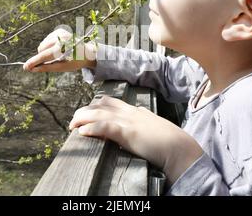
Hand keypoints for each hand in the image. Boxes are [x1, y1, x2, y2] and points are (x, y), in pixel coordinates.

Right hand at [23, 28, 96, 72]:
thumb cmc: (75, 61)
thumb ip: (47, 68)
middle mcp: (61, 39)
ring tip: (57, 55)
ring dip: (45, 51)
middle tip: (52, 61)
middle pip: (41, 49)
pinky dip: (49, 45)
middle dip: (42, 57)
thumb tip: (32, 69)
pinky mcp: (59, 30)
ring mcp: (60, 33)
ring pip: (42, 45)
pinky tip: (58, 48)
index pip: (45, 56)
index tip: (25, 67)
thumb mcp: (62, 67)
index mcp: (63, 49)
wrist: (87, 52)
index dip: (34, 62)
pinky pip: (46, 40)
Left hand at [69, 96, 203, 184]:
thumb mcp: (152, 127)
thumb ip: (142, 123)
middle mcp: (130, 113)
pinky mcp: (128, 133)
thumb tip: (136, 123)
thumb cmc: (169, 141)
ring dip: (82, 119)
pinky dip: (92, 128)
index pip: (111, 102)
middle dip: (84, 111)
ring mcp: (128, 121)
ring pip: (99, 114)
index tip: (86, 111)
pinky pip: (105, 127)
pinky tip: (82, 133)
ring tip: (72, 126)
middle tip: (74, 121)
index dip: (95, 105)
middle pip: (101, 105)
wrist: (179, 148)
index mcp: (135, 111)